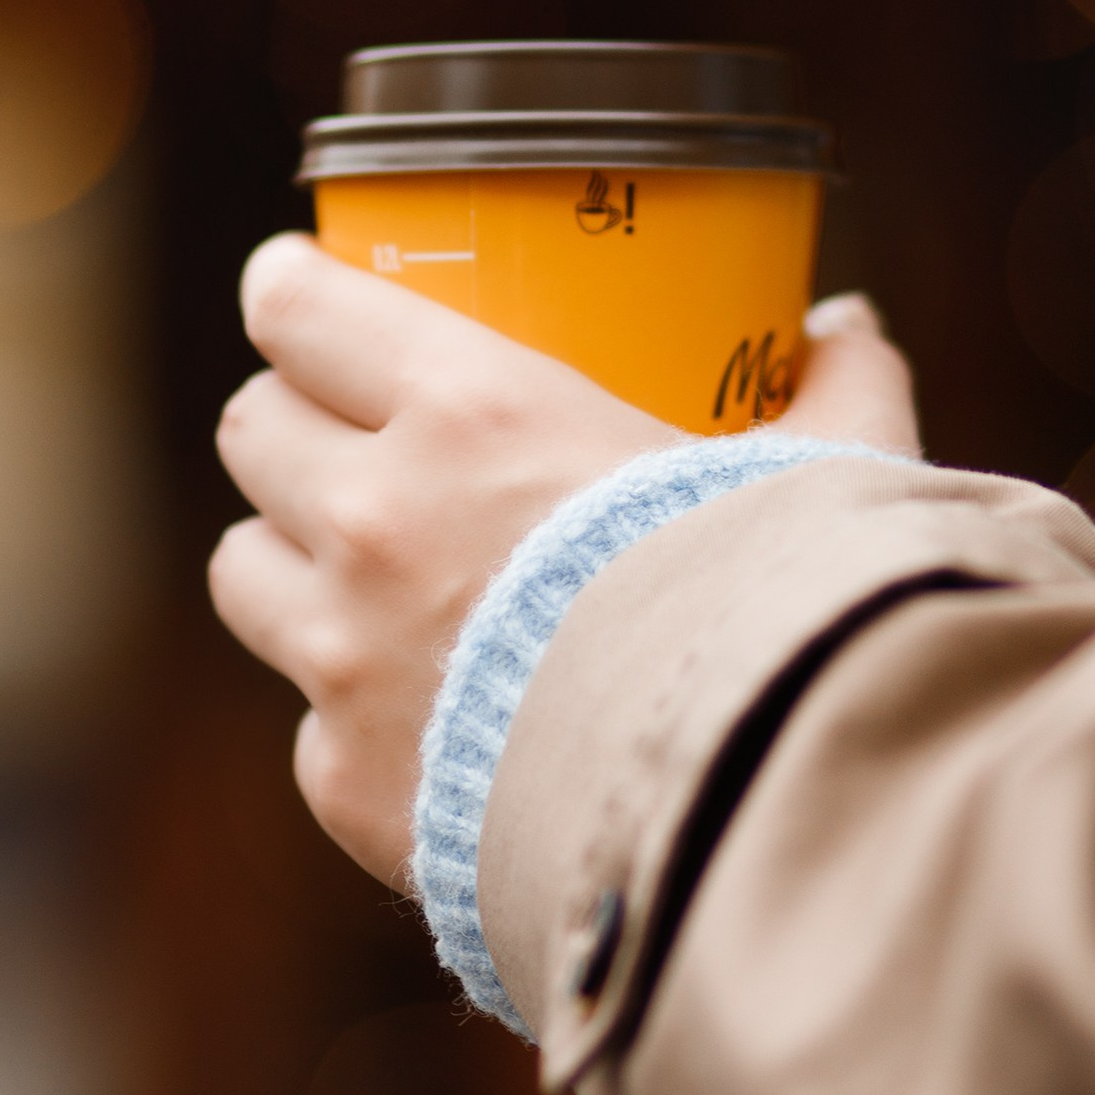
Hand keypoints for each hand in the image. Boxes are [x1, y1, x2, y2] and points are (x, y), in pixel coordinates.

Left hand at [209, 239, 918, 884]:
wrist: (744, 807)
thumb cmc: (779, 614)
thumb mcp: (824, 475)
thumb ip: (838, 391)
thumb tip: (850, 326)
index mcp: (472, 412)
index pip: (302, 306)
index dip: (293, 288)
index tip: (299, 287)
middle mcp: (375, 519)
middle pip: (253, 428)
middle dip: (292, 424)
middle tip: (346, 437)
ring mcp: (342, 658)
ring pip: (244, 571)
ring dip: (291, 563)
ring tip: (360, 580)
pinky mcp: (346, 780)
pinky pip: (310, 728)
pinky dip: (356, 722)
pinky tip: (433, 728)